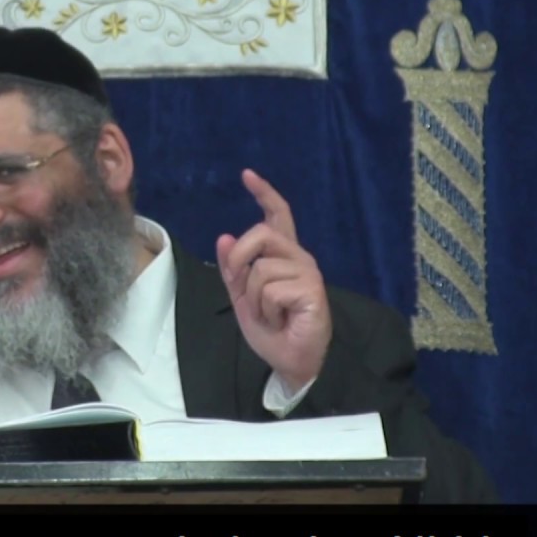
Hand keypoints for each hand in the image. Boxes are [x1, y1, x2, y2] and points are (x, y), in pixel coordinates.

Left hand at [216, 169, 331, 390]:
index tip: (247, 175)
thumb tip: (224, 237)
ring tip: (270, 314)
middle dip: (239, 260)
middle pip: (260, 233)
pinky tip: (280, 320)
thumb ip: (234, 270)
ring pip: (261, 269)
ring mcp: (307, 271)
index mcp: (283, 256)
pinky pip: (271, 289)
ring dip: (254, 298)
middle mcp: (298, 257)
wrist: (292, 360)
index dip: (264, 193)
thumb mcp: (243, 298)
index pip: (277, 216)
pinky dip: (267, 310)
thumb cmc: (272, 331)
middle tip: (240, 287)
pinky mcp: (312, 289)